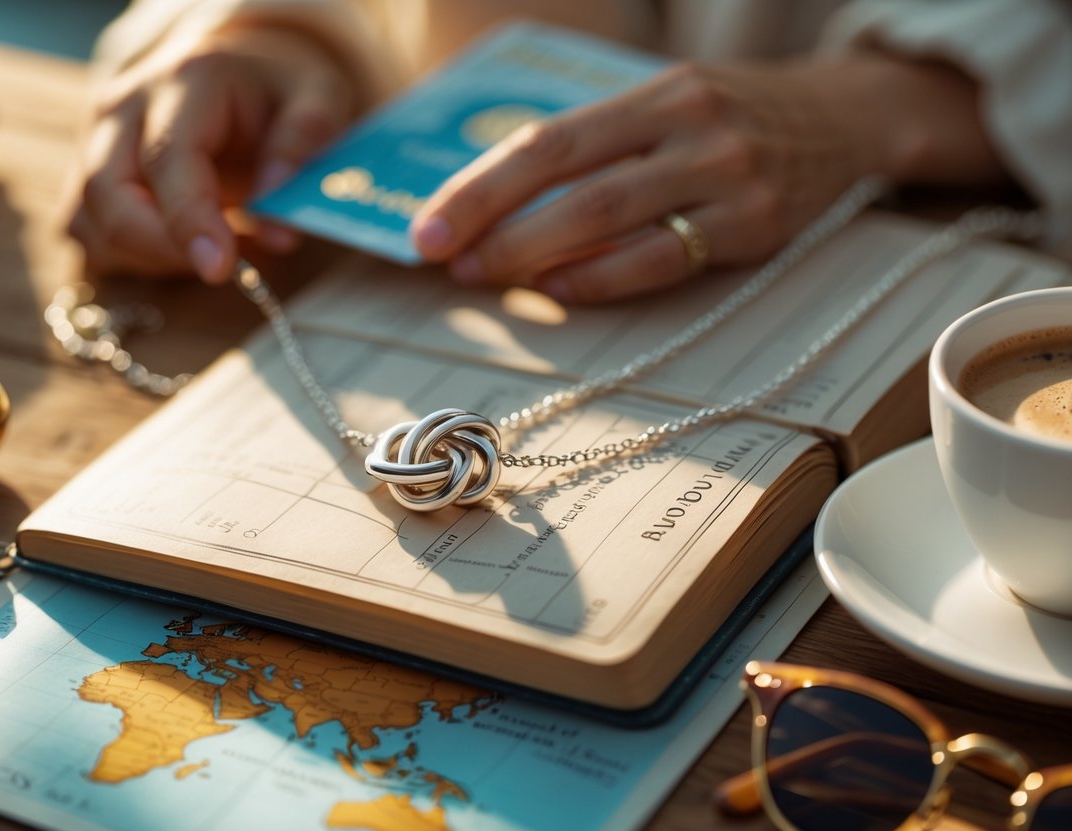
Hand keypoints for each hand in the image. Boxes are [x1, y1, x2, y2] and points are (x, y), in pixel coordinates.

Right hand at [63, 23, 356, 282]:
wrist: (240, 68)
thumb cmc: (279, 91)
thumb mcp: (318, 99)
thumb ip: (302, 151)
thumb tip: (280, 225)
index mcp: (185, 80)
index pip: (168, 156)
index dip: (189, 219)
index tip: (219, 269)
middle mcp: (125, 106)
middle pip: (107, 192)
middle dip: (160, 248)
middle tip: (223, 269)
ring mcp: (96, 141)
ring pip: (89, 223)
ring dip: (148, 258)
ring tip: (216, 248)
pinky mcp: (88, 176)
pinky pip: (88, 236)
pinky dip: (132, 260)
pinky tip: (184, 251)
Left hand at [410, 55, 1005, 302]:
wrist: (846, 121)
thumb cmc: (732, 122)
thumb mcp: (666, 108)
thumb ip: (596, 147)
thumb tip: (500, 206)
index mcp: (654, 93)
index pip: (547, 139)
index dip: (480, 185)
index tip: (429, 226)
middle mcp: (689, 125)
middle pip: (569, 179)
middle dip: (494, 223)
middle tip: (444, 259)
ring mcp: (727, 175)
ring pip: (610, 218)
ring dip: (535, 254)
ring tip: (486, 278)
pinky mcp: (758, 226)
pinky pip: (667, 257)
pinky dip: (606, 277)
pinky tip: (561, 292)